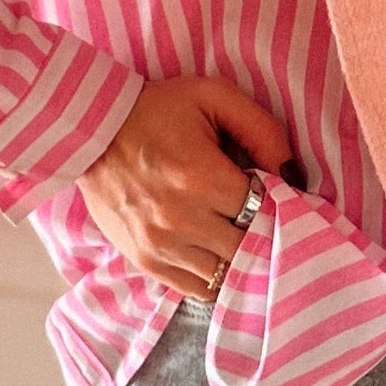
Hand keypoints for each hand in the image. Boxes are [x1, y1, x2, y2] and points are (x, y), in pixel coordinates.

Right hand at [80, 73, 301, 303]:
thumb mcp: (214, 96)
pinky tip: (222, 255)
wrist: (90, 131)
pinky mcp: (145, 261)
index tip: (278, 191)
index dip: (279, 200)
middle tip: (264, 214)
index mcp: (200, 177)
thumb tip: (294, 176)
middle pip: (249, 246)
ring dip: (242, 257)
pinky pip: (198, 289)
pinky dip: (217, 277)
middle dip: (263, 231)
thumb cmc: (157, 109)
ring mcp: (160, 246)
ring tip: (242, 234)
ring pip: (228, 274)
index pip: (265, 208)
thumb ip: (263, 130)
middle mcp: (180, 219)